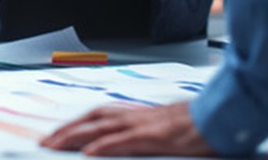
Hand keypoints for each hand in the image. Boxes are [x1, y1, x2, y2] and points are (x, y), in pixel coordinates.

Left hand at [40, 101, 213, 156]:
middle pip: (92, 118)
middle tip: (45, 142)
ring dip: (74, 136)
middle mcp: (136, 116)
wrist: (222, 118)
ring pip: (99, 127)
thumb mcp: (168, 129)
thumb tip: (132, 145)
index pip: (100, 114)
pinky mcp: (153, 136)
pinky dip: (102, 145)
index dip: (78, 122)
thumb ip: (148, 134)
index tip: (59, 132)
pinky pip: (121, 141)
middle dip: (66, 129)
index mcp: (139, 114)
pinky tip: (88, 152)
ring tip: (54, 145)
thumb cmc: (200, 125)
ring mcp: (143, 124)